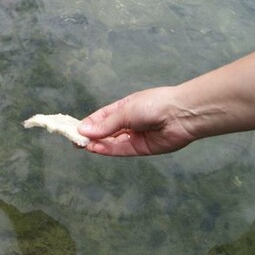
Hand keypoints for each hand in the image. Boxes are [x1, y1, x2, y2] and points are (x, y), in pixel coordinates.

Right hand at [77, 87, 198, 155]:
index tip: (73, 130)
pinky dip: (108, 150)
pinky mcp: (141, 148)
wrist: (181, 115)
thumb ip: (105, 124)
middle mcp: (128, 123)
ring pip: (111, 142)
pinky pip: (121, 150)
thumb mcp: (125, 111)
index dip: (87, 124)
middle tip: (75, 141)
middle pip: (105, 132)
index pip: (100, 118)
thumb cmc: (153, 105)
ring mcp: (134, 136)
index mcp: (123, 109)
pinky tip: (95, 148)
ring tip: (82, 145)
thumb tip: (83, 130)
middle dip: (90, 136)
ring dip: (97, 144)